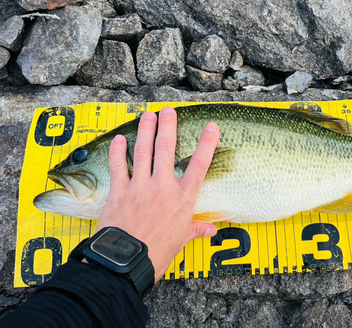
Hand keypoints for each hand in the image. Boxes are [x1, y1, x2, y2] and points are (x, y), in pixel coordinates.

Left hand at [97, 107, 218, 281]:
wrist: (127, 262)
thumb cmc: (157, 253)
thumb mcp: (182, 240)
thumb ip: (196, 229)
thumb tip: (211, 230)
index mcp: (183, 199)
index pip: (199, 165)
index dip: (207, 144)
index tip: (212, 127)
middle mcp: (163, 187)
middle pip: (166, 149)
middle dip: (168, 126)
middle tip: (168, 110)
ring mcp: (140, 186)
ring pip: (143, 151)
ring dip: (145, 130)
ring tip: (147, 115)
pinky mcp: (119, 191)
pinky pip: (118, 166)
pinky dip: (118, 151)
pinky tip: (119, 139)